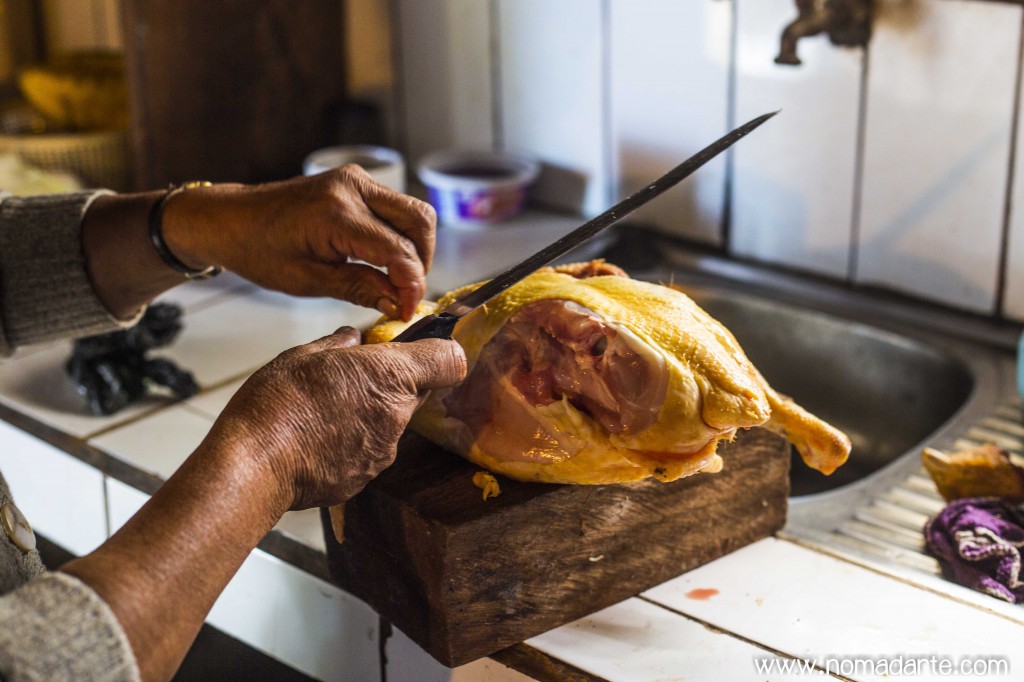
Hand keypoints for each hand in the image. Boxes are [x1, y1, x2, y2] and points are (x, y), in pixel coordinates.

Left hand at [163, 166, 435, 319]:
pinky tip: (384, 262)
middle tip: (405, 295)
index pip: (398, 250)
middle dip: (421, 263)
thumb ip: (360, 288)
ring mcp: (356, 180)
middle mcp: (352, 188)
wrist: (230, 218)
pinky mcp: (357, 182)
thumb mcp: (307, 281)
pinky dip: (400, 236)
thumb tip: (399, 304)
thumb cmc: (258, 250)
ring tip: (395, 280)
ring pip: (414, 213)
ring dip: (414, 249)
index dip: (411, 285)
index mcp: (336, 213)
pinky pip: (397, 208)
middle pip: (420, 222)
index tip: (407, 312)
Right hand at [204, 327, 465, 509]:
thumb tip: (353, 339)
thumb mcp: (305, 354)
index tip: (419, 351)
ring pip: (391, 423)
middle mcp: (398, 414)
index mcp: (391, 375)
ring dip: (369, 414)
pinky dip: (352, 443)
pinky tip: (318, 440)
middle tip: (351, 379)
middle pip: (416, 392)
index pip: (450, 361)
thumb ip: (339, 344)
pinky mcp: (366, 477)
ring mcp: (384, 450)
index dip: (439, 354)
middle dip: (392, 383)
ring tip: (324, 413)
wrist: (254, 465)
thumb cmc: (278, 402)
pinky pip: (369, 451)